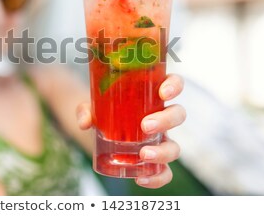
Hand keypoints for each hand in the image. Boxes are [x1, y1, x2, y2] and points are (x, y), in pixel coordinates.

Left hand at [76, 74, 185, 188]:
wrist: (98, 129)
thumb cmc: (102, 110)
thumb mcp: (92, 106)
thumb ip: (86, 110)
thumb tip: (85, 122)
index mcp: (152, 97)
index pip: (174, 84)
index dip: (174, 86)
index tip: (163, 92)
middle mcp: (161, 117)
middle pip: (178, 115)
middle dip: (166, 121)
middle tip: (146, 126)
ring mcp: (160, 140)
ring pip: (175, 147)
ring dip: (163, 152)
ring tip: (143, 154)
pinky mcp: (154, 161)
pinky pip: (165, 172)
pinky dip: (157, 178)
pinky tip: (140, 178)